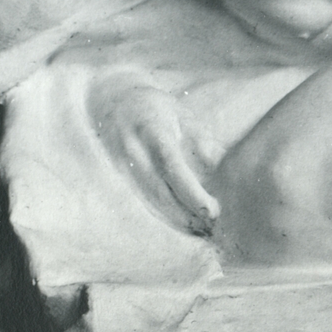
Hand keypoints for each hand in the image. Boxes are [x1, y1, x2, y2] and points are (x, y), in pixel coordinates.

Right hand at [87, 73, 220, 234]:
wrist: (107, 100)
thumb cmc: (154, 107)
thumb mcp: (181, 115)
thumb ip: (201, 140)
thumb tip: (224, 167)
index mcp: (151, 131)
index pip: (171, 167)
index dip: (191, 192)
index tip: (212, 210)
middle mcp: (133, 152)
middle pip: (159, 192)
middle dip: (186, 215)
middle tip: (213, 228)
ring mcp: (121, 166)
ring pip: (149, 201)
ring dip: (175, 220)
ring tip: (202, 231)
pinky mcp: (119, 177)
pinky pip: (142, 200)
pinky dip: (162, 214)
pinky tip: (181, 223)